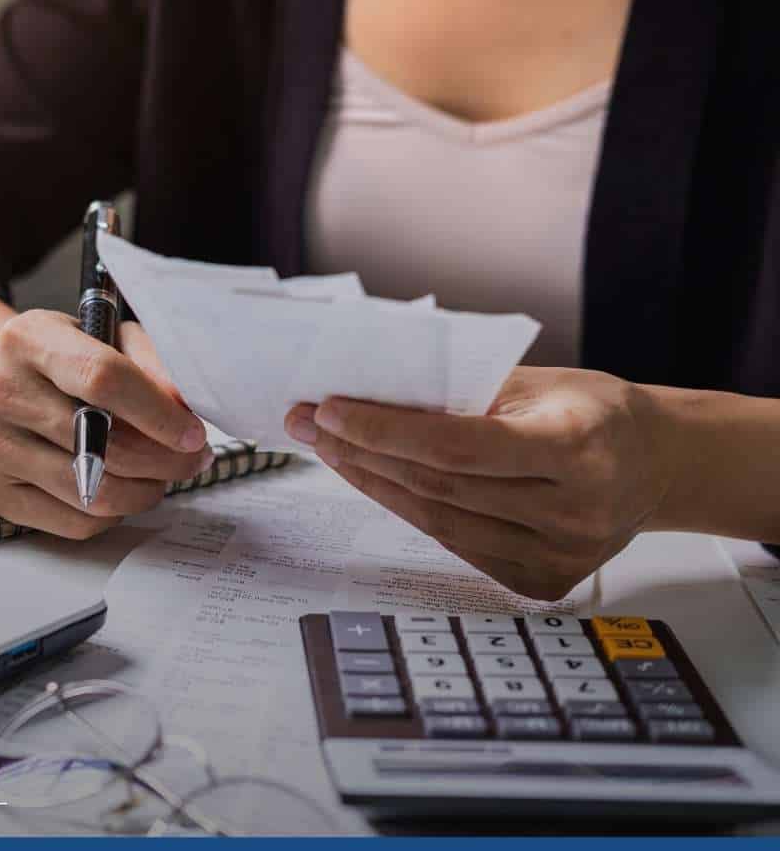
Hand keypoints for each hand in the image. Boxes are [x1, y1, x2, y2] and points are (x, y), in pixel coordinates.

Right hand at [0, 310, 209, 538]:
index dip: (158, 413)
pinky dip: (114, 513)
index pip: (102, 379)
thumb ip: (152, 366)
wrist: (9, 383)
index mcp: (29, 340)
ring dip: (146, 491)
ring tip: (161, 473)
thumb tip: (184, 412)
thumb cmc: (71, 360)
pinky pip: (76, 522)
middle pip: (103, 446)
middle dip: (165, 460)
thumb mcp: (113, 339)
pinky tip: (121, 487)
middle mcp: (0, 391)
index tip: (193, 433)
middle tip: (193, 458)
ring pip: (94, 493)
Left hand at [284, 367, 678, 600]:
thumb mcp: (540, 383)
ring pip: (437, 521)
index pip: (460, 446)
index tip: (331, 410)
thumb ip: (467, 392)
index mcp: (579, 448)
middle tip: (308, 423)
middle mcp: (573, 513)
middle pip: (439, 487)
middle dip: (361, 452)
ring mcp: (558, 557)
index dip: (387, 430)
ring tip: (329, 449)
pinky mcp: (541, 582)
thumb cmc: (594, 413)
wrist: (657, 466)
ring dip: (372, 483)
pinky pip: (454, 543)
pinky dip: (409, 509)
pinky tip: (374, 480)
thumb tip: (374, 394)